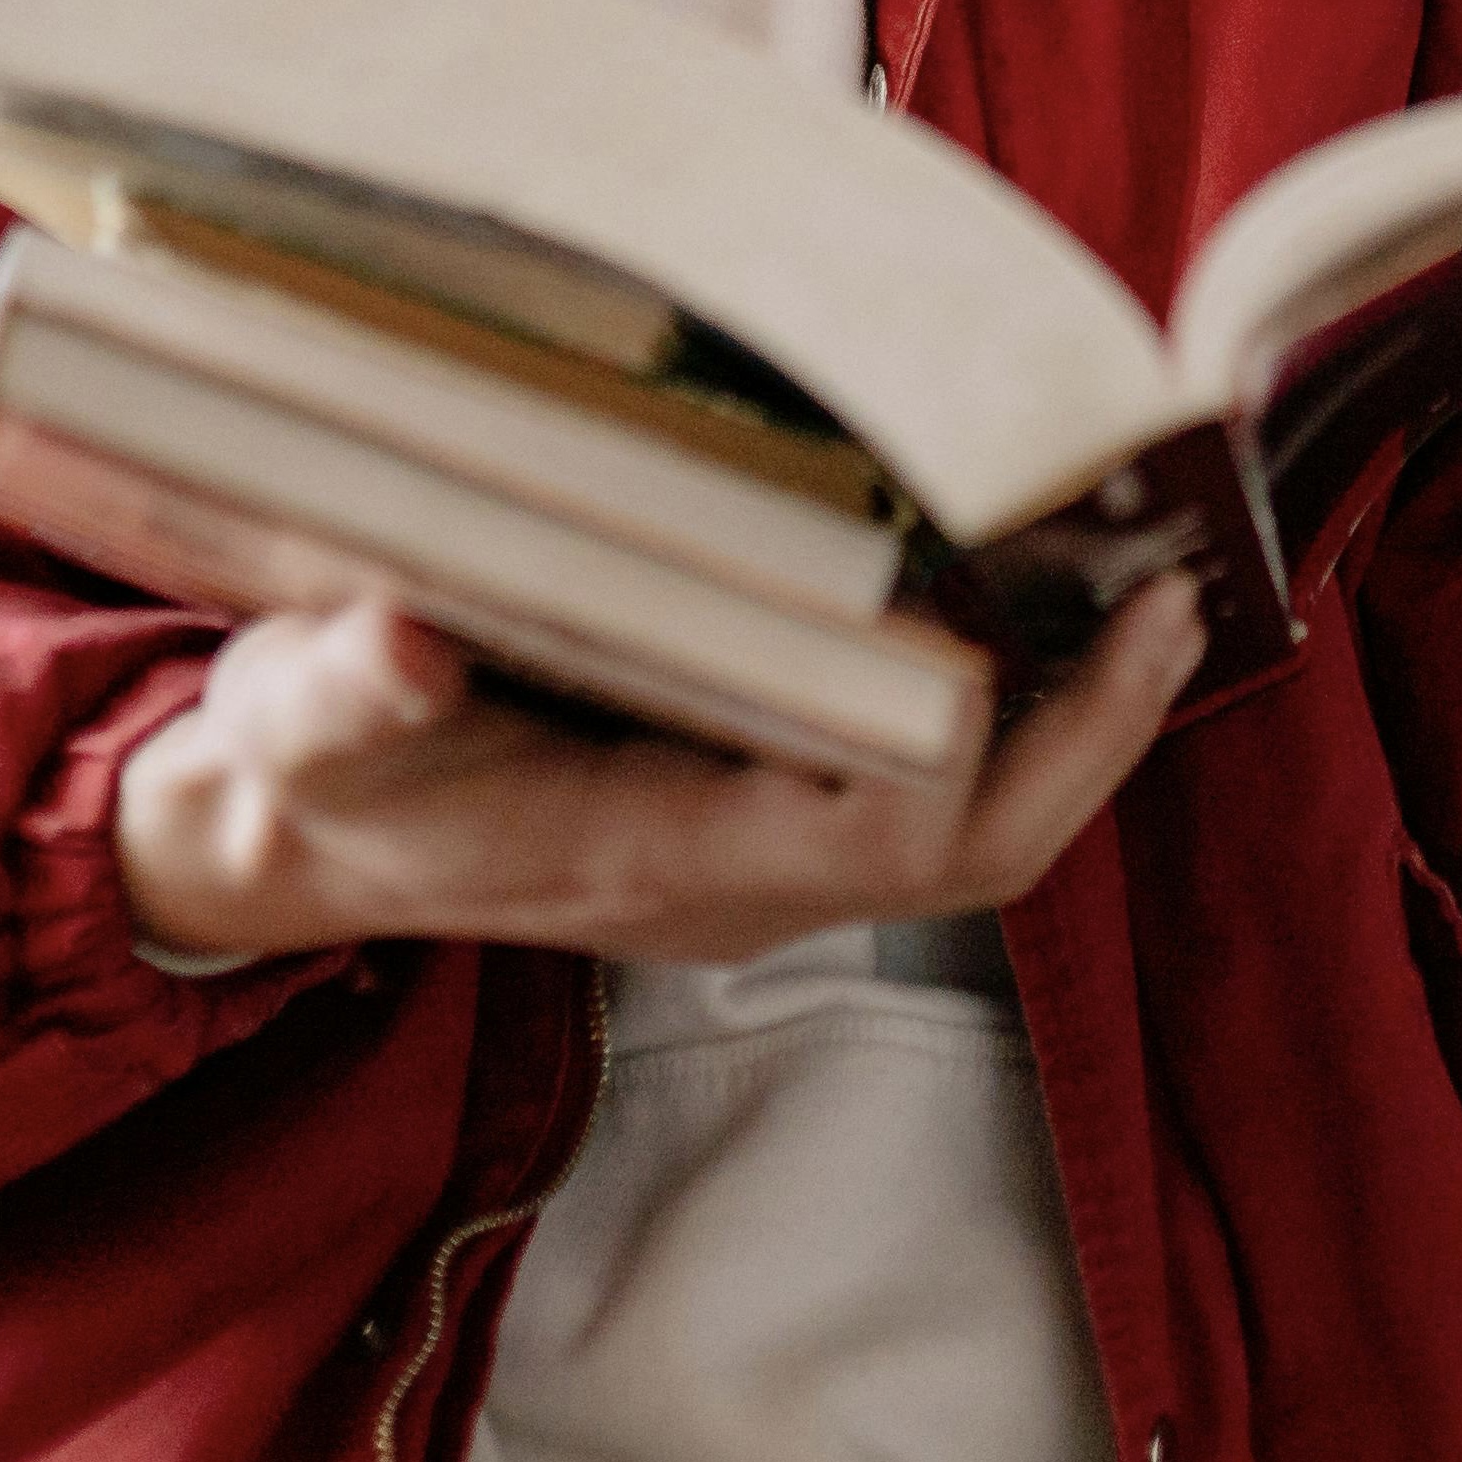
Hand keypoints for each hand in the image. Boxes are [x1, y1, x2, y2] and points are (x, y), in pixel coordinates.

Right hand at [113, 575, 1203, 967]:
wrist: (282, 841)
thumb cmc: (308, 769)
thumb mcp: (298, 722)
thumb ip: (344, 692)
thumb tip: (397, 642)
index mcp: (652, 852)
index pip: (881, 837)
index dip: (988, 752)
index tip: (1062, 633)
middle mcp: (733, 872)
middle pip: (974, 849)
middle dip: (1093, 737)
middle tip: (1178, 602)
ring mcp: (753, 850)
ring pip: (970, 824)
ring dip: (1074, 721)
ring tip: (1153, 588)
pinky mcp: (754, 808)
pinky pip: (928, 785)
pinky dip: (1011, 706)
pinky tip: (1045, 604)